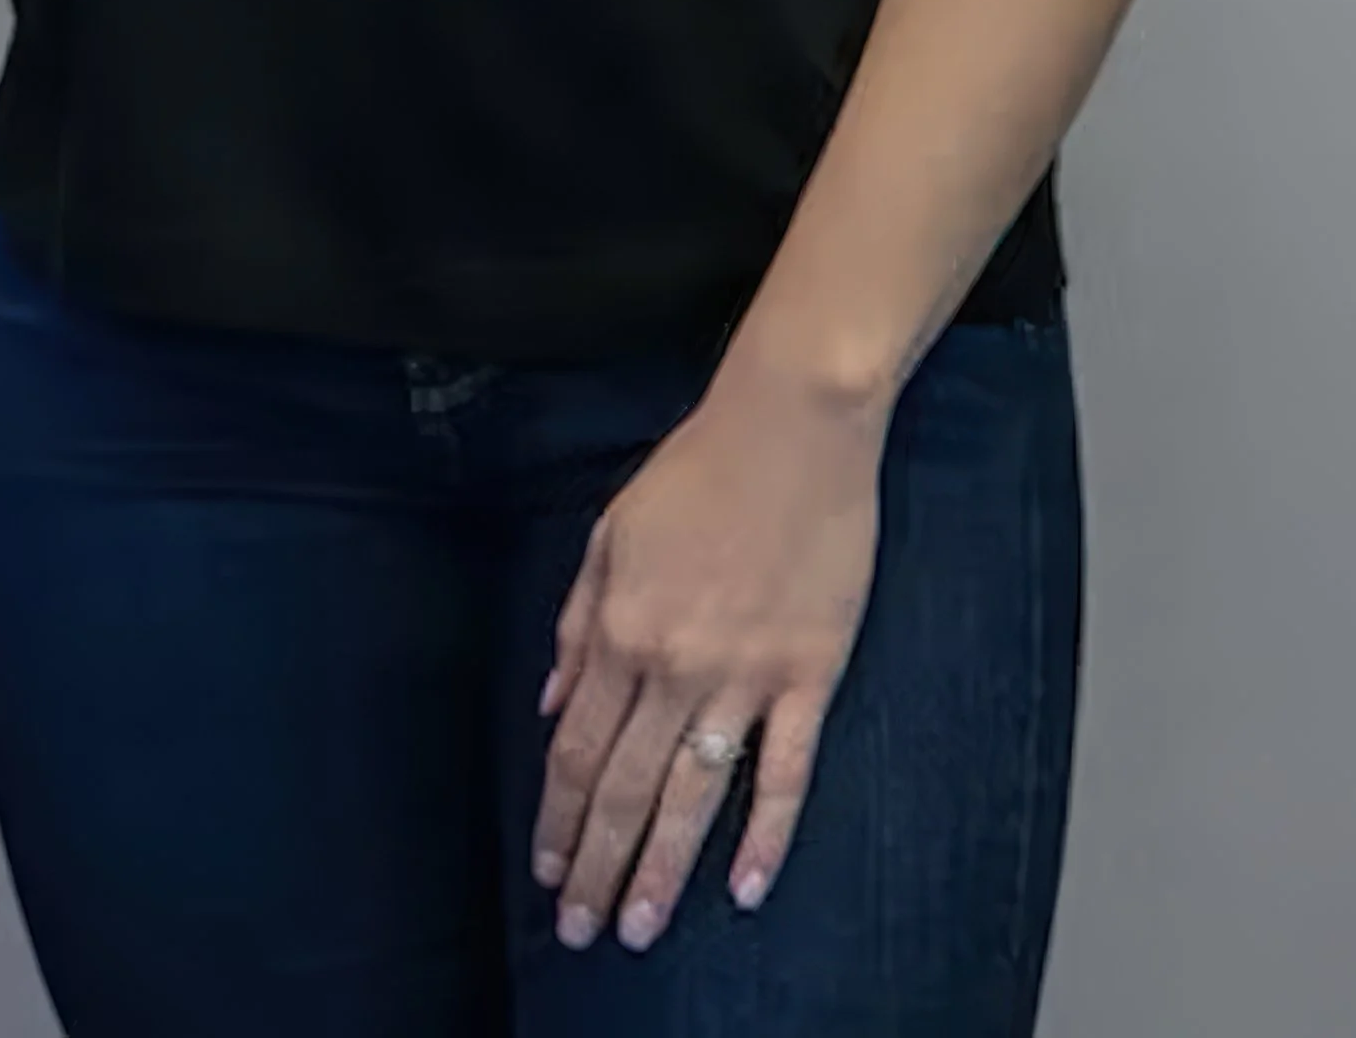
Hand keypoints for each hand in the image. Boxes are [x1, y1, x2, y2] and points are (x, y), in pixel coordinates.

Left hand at [531, 358, 886, 954]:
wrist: (795, 423)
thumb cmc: (699, 468)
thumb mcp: (612, 532)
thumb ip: (578, 624)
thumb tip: (552, 705)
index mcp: (622, 629)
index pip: (576, 751)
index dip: (557, 817)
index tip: (546, 871)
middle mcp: (676, 666)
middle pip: (624, 789)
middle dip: (597, 866)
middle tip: (581, 932)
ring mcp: (746, 676)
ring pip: (694, 796)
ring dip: (662, 870)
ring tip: (640, 930)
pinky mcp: (809, 674)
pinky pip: (785, 771)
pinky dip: (766, 835)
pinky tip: (744, 887)